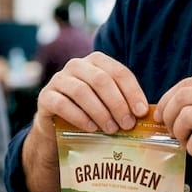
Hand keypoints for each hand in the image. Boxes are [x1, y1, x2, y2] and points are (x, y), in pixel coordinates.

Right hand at [34, 52, 149, 134]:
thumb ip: (124, 102)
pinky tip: (92, 128)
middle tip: (128, 125)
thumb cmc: (90, 112)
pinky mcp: (45, 96)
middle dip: (117, 103)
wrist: (58, 127)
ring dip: (100, 112)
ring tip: (111, 130)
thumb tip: (146, 114)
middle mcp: (76, 65)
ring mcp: (58, 79)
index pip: (118, 72)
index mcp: (96, 61)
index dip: (132, 92)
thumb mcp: (108, 103)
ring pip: (81, 91)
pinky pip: (62, 104)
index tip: (142, 112)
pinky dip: (80, 117)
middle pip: (101, 80)